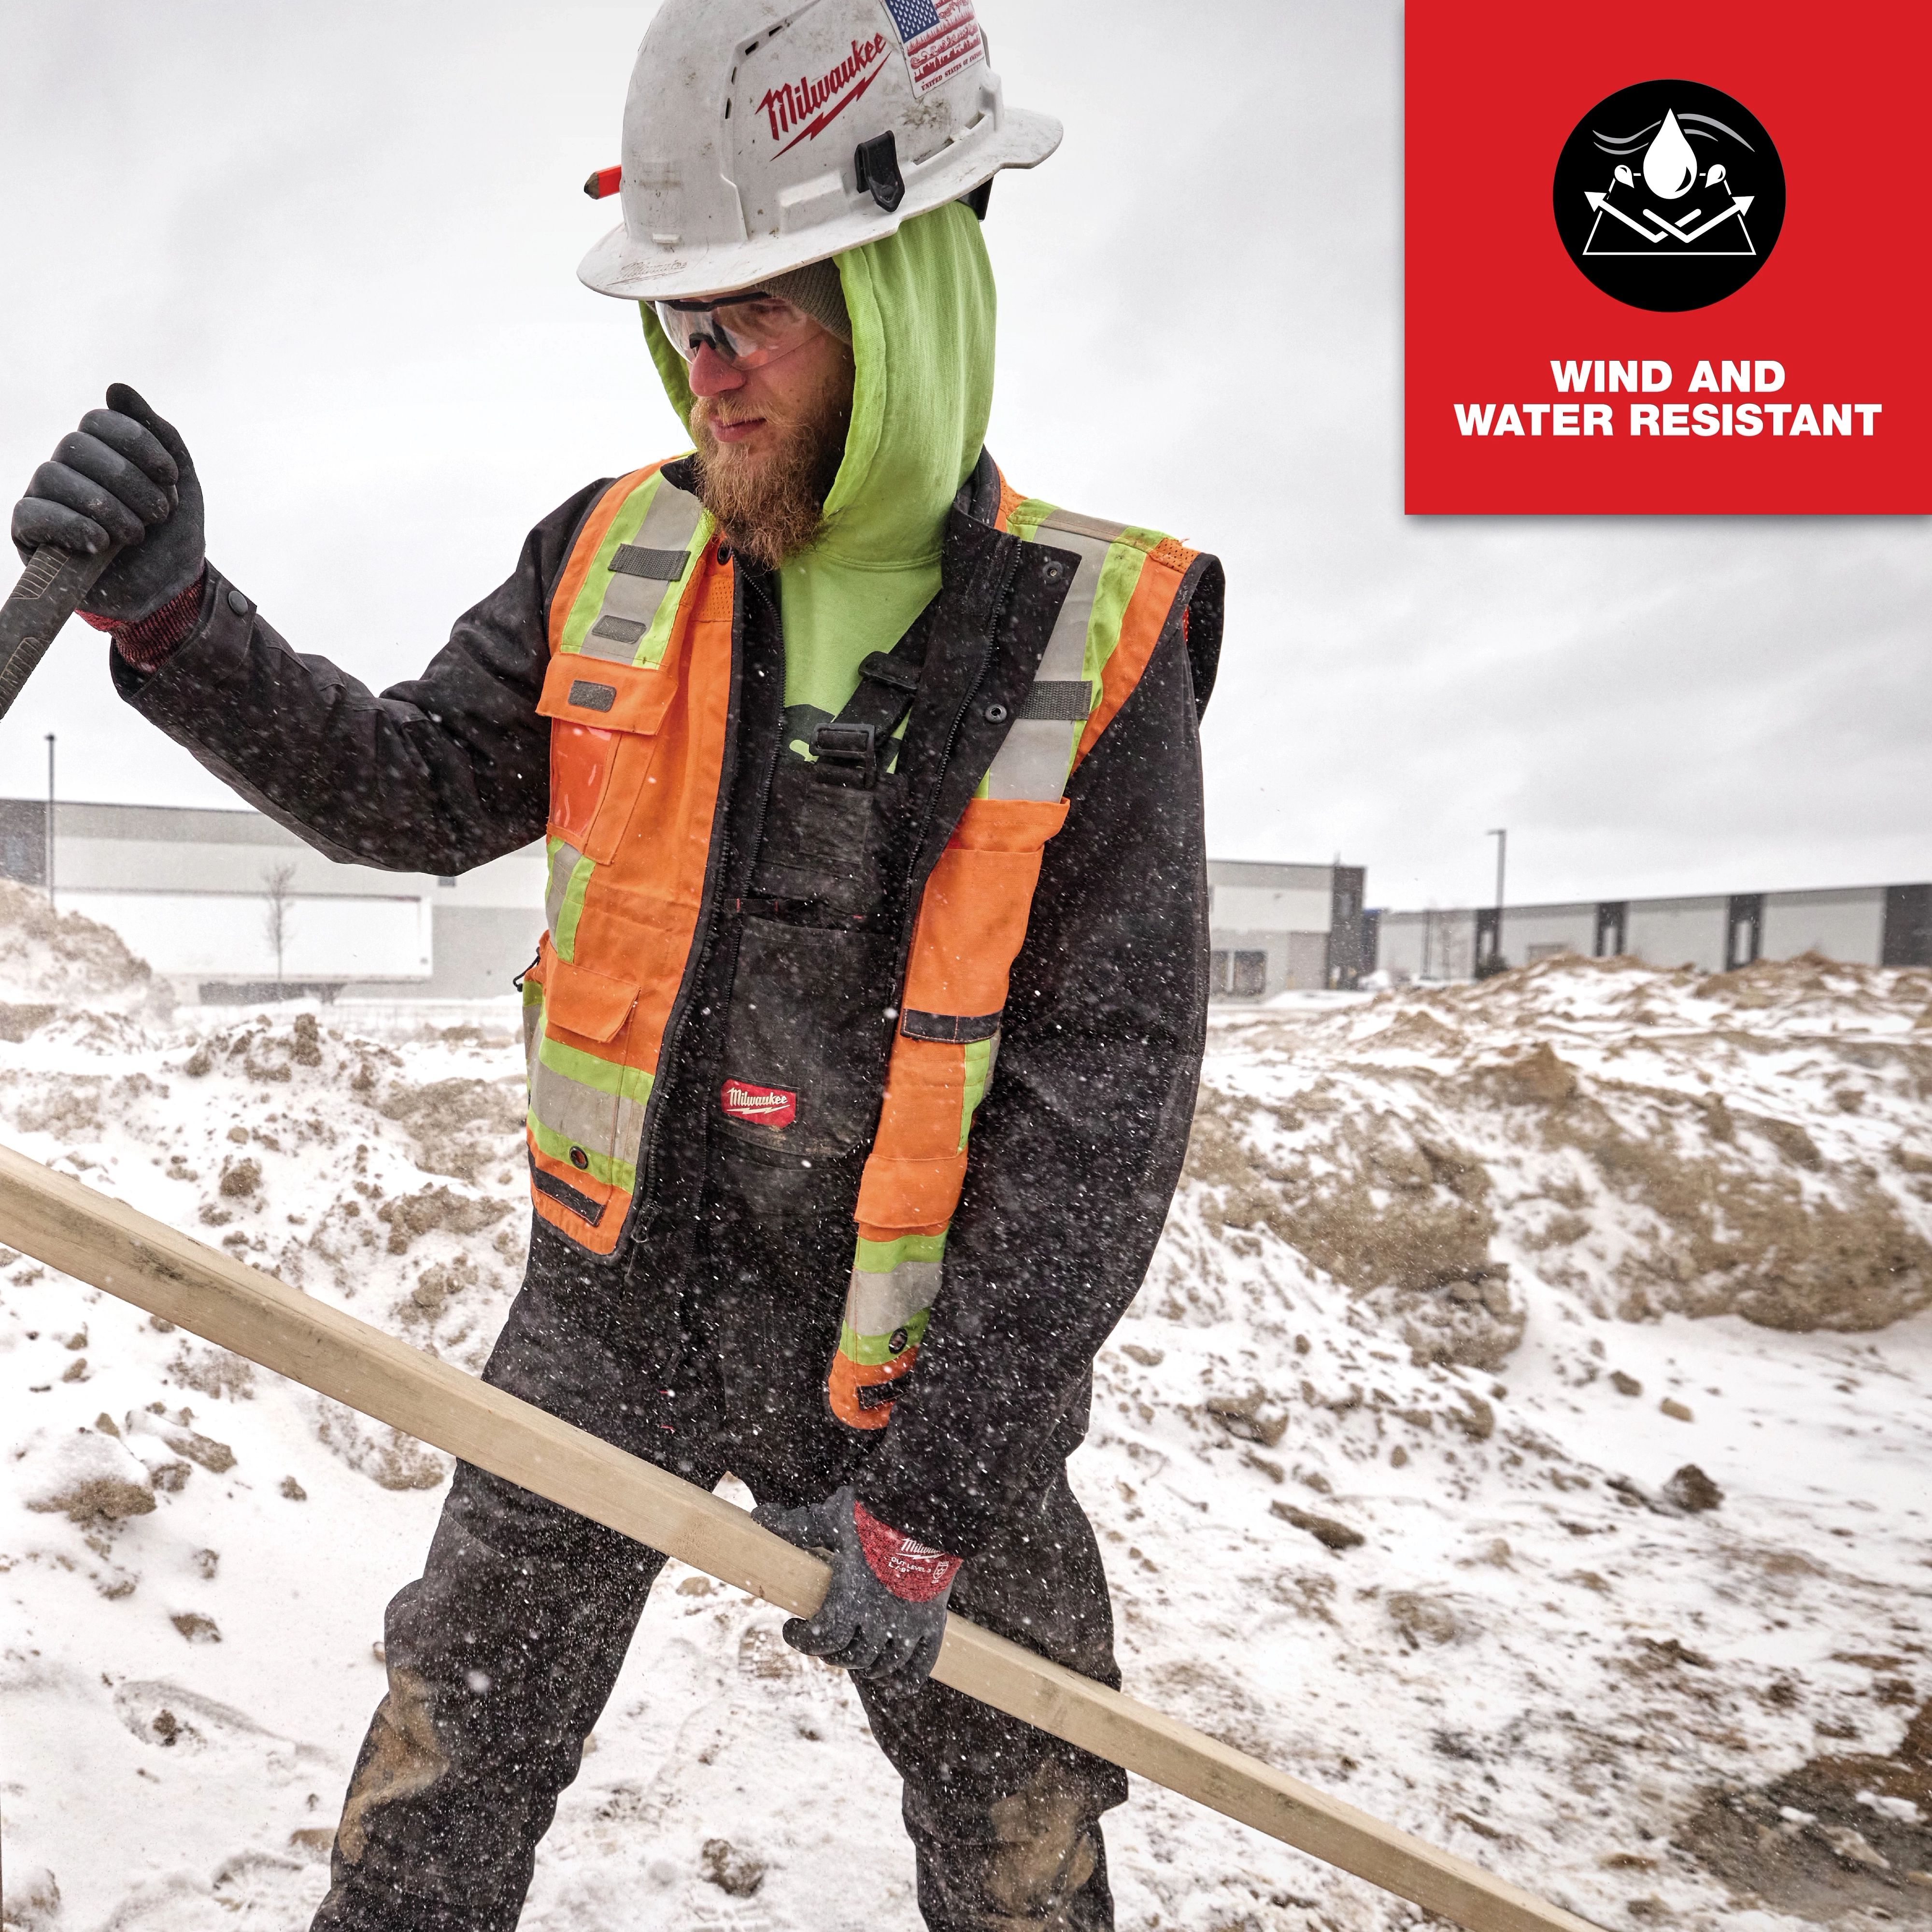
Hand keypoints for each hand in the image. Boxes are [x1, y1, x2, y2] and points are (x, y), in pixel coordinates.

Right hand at [11, 384, 204, 622]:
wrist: (167, 592)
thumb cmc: (171, 536)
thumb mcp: (181, 483)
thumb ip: (159, 434)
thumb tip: (116, 388)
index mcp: (98, 452)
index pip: (98, 420)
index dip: (137, 444)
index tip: (171, 479)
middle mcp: (67, 468)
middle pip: (76, 445)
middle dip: (128, 479)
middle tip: (159, 514)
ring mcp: (45, 498)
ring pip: (54, 475)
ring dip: (106, 505)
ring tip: (136, 534)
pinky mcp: (30, 533)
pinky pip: (33, 514)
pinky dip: (72, 524)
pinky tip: (102, 542)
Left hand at [754, 1484, 958, 1682]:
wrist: (927, 1510)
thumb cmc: (874, 1513)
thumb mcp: (832, 1518)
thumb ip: (798, 1525)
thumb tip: (761, 1516)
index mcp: (849, 1600)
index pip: (822, 1639)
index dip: (801, 1640)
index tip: (791, 1627)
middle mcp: (878, 1621)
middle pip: (851, 1657)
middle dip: (832, 1653)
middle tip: (824, 1641)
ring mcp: (908, 1624)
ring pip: (883, 1665)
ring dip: (865, 1666)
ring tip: (856, 1654)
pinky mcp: (933, 1621)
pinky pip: (921, 1664)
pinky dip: (907, 1678)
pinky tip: (895, 1681)